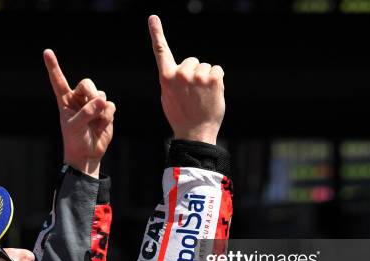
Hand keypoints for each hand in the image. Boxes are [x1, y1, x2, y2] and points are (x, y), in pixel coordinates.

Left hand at [43, 49, 115, 177]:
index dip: (53, 66)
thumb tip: (103, 100)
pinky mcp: (105, 111)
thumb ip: (86, 112)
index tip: (47, 52)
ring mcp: (93, 105)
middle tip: (95, 105)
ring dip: (100, 109)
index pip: (58, 80)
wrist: (87, 154)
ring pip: (101, 95)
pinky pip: (110, 106)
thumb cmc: (75, 141)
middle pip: (87, 83)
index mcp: (65, 101)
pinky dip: (108, 117)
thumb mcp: (75, 127)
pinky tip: (101, 125)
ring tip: (95, 122)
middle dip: (92, 94)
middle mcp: (78, 99)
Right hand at [148, 15, 224, 144]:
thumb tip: (178, 70)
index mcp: (166, 77)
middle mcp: (181, 74)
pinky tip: (212, 94)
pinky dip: (217, 80)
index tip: (153, 18)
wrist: (195, 133)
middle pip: (192, 61)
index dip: (156, 33)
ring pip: (205, 67)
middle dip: (194, 72)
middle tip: (193, 94)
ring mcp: (198, 76)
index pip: (160, 51)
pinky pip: (217, 70)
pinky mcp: (213, 79)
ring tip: (202, 97)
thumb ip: (171, 79)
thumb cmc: (180, 116)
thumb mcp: (167, 97)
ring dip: (206, 78)